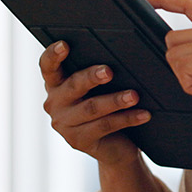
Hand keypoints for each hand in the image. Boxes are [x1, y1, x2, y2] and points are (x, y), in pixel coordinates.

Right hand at [39, 41, 150, 163]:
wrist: (113, 146)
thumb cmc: (105, 107)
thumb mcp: (98, 88)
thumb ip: (98, 73)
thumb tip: (118, 56)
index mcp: (56, 84)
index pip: (48, 66)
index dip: (53, 55)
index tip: (64, 45)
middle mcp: (55, 103)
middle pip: (73, 86)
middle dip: (91, 77)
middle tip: (109, 71)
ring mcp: (64, 125)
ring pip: (92, 108)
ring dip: (115, 100)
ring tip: (134, 95)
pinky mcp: (79, 141)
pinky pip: (106, 126)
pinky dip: (127, 118)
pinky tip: (143, 114)